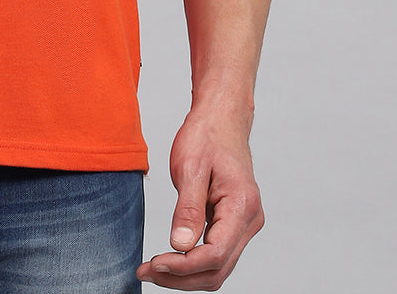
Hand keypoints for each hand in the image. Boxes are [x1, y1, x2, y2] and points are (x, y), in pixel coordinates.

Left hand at [137, 106, 263, 289]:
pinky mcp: (235, 224)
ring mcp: (245, 224)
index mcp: (242, 205)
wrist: (221, 118)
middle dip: (181, 277)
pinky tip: (170, 258)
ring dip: (185, 274)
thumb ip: (187, 209)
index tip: (153, 263)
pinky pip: (216, 254)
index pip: (215, 254)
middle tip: (145, 271)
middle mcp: (250, 220)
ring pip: (218, 267)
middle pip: (217, 269)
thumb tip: (180, 246)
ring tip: (153, 268)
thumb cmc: (206, 136)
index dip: (183, 266)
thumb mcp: (190, 166)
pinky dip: (193, 262)